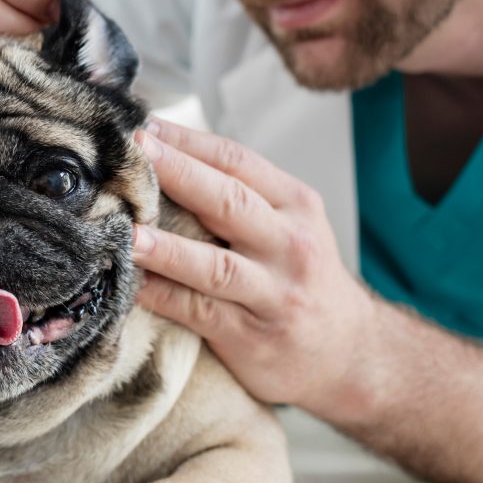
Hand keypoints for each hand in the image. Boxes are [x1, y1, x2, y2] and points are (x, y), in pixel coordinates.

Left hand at [132, 119, 377, 410]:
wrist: (352, 354)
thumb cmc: (301, 278)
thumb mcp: (290, 227)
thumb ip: (240, 197)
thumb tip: (163, 159)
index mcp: (296, 205)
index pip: (237, 162)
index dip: (189, 142)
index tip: (145, 127)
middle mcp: (290, 245)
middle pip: (228, 202)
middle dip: (178, 174)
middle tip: (134, 155)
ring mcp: (274, 294)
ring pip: (215, 266)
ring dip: (168, 249)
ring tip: (129, 233)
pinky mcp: (253, 337)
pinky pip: (200, 313)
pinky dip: (164, 298)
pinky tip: (132, 285)